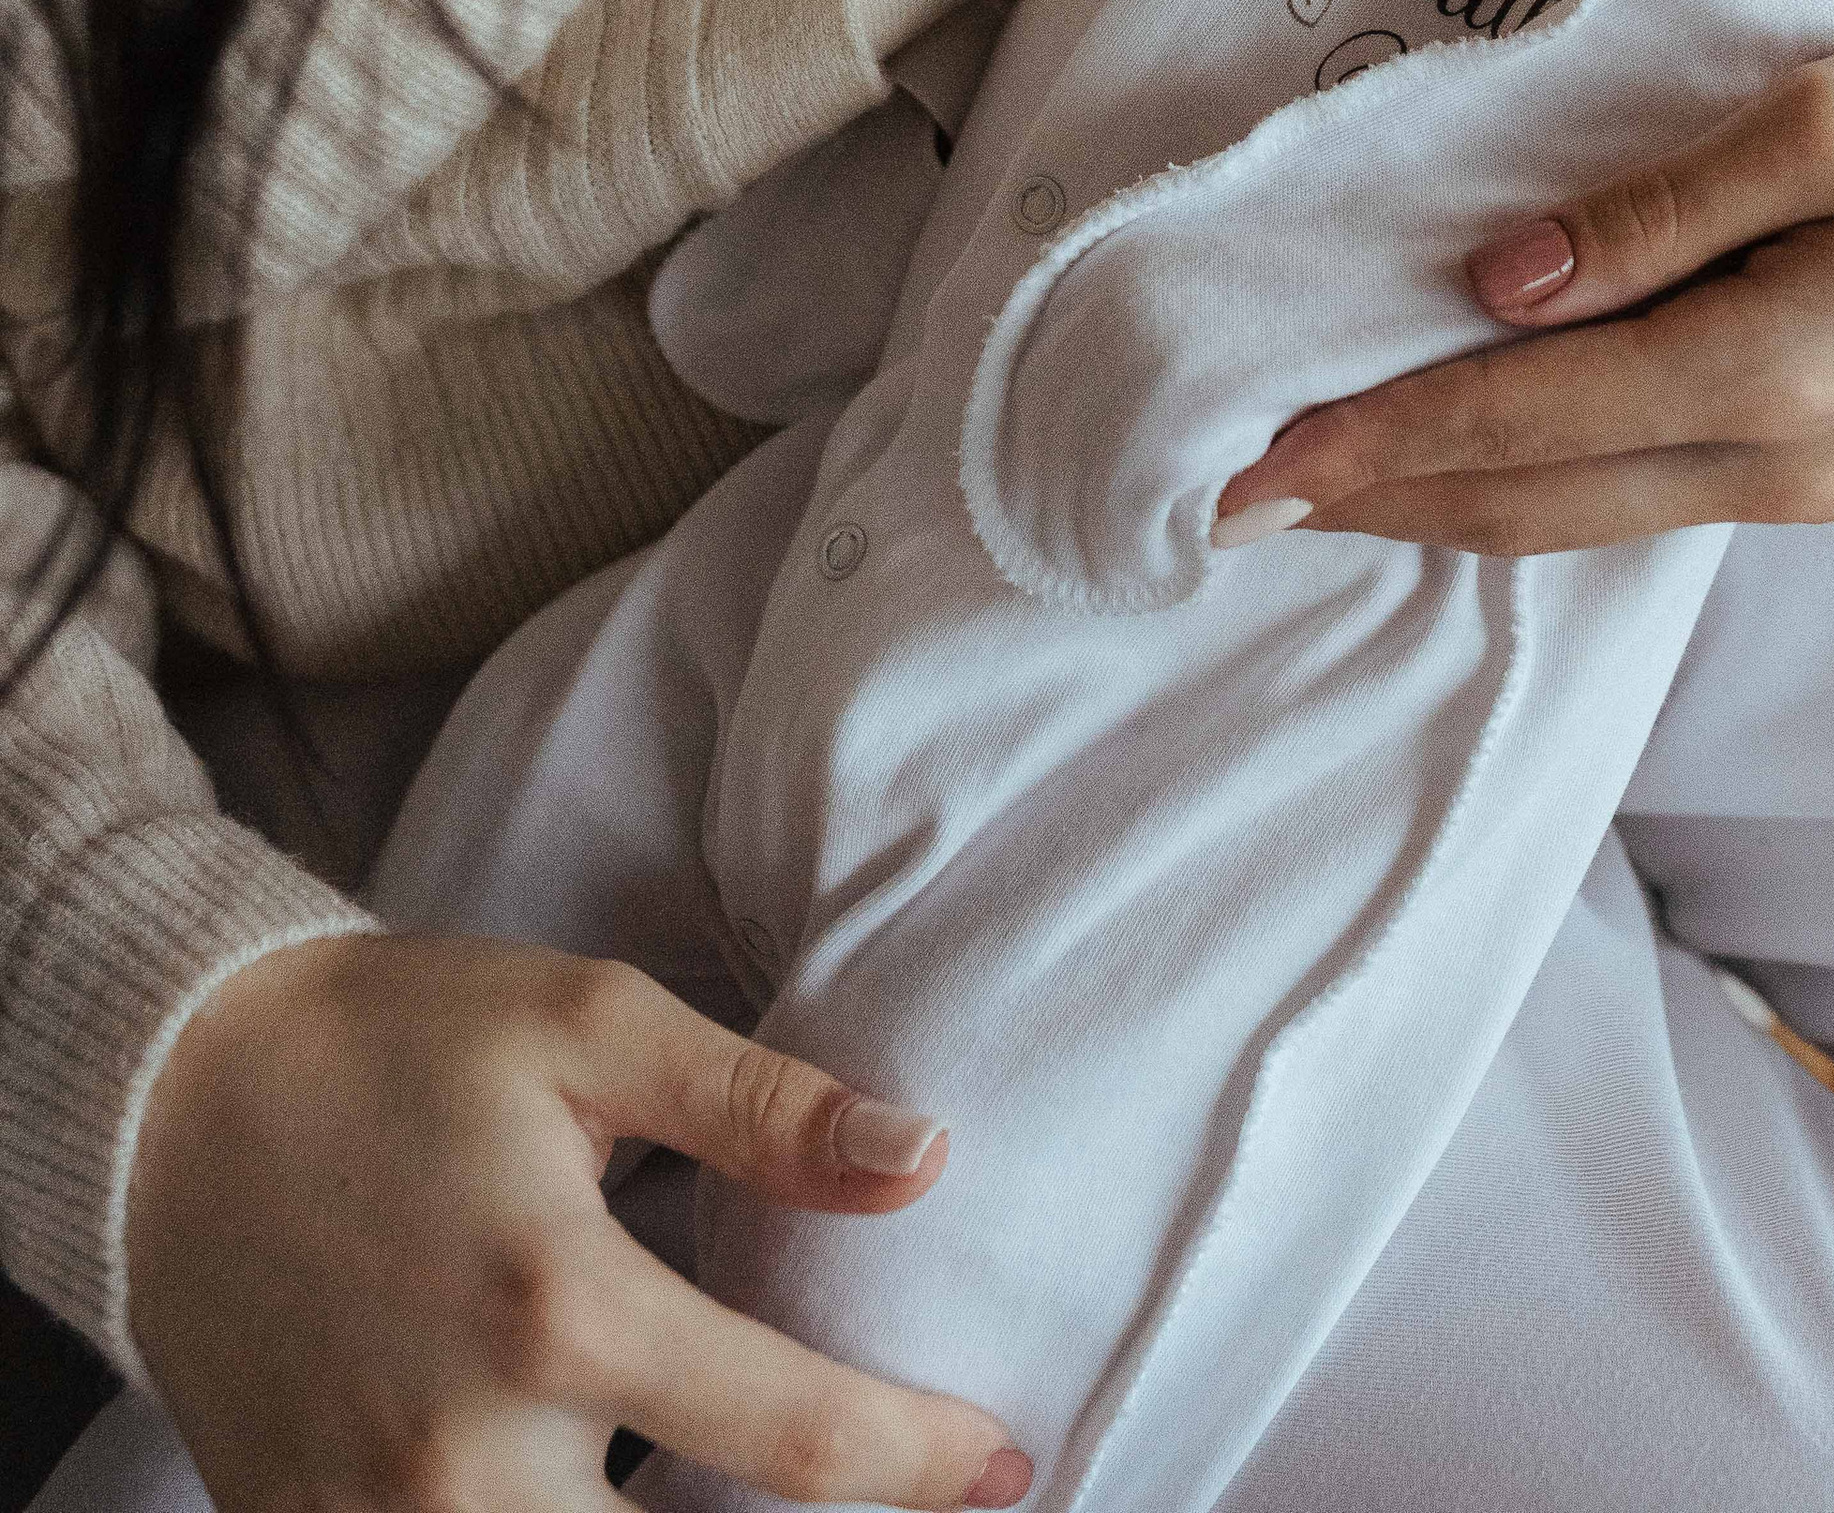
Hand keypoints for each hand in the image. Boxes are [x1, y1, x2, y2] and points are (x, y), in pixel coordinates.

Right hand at [127, 931, 1031, 1512]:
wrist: (174, 1105)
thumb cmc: (400, 1043)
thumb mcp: (590, 1024)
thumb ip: (762, 1105)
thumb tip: (921, 1162)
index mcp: (562, 1308)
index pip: (796, 1440)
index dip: (922, 1463)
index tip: (1003, 1466)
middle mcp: (471, 1454)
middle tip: (894, 1501)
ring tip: (759, 1507)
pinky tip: (618, 1501)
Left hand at [1213, 22, 1833, 552]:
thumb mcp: (1830, 115)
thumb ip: (1657, 206)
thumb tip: (1497, 283)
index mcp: (1768, 372)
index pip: (1519, 420)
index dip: (1374, 441)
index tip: (1246, 460)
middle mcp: (1775, 463)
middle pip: (1530, 504)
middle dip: (1375, 505)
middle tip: (1229, 504)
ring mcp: (1803, 483)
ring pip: (1581, 517)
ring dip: (1444, 508)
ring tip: (1322, 494)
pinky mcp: (1822, 466)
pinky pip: (1640, 500)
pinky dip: (1532, 490)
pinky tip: (1472, 468)